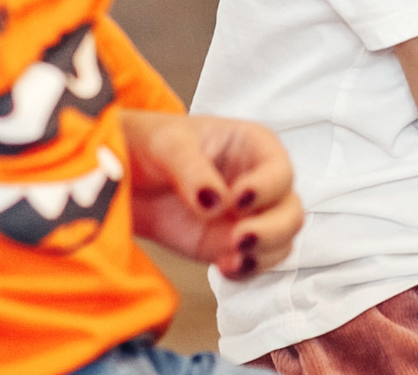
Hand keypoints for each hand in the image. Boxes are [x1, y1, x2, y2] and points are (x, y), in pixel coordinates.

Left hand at [122, 112, 302, 278]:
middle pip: (291, 211)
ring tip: (230, 259)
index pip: (280, 170)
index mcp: (254, 147)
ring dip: (263, 254)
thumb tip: (215, 202)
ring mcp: (248, 217)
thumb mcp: (168, 145)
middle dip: (273, 229)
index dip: (267, 188)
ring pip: (282, 241)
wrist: (125, 177)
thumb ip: (192, 170)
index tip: (237, 200)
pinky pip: (255, 263)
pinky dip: (246, 271)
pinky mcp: (229, 246)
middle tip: (239, 239)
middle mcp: (260, 183)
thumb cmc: (152, 145)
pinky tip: (223, 268)